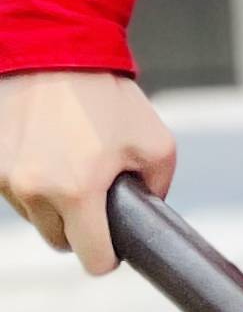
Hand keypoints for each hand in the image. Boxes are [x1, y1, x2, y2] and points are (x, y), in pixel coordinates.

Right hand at [0, 68, 176, 274]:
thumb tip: (148, 212)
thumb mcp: (156, 143)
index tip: (113, 243)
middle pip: (59, 241)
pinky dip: (31, 182)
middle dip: (80, 226)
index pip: (92, 259)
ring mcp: (5, 179)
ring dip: (52, 204)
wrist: (53, 51)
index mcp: (77, 193)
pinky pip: (14, 192)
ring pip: (34, 217)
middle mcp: (33, 191)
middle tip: (95, 193)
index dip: (109, 255)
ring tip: (70, 163)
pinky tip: (47, 153)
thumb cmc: (104, 96)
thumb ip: (159, 188)